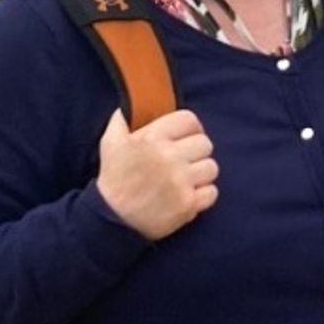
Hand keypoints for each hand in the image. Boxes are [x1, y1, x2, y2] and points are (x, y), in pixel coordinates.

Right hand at [96, 108, 218, 240]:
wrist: (112, 218)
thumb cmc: (114, 178)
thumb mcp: (111, 142)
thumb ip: (122, 119)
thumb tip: (131, 105)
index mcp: (153, 138)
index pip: (189, 120)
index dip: (191, 127)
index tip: (187, 136)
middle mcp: (170, 158)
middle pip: (205, 144)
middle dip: (197, 151)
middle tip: (186, 160)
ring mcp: (181, 182)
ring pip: (211, 168)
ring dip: (202, 173)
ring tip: (188, 178)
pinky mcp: (188, 204)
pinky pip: (212, 192)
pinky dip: (204, 194)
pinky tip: (190, 194)